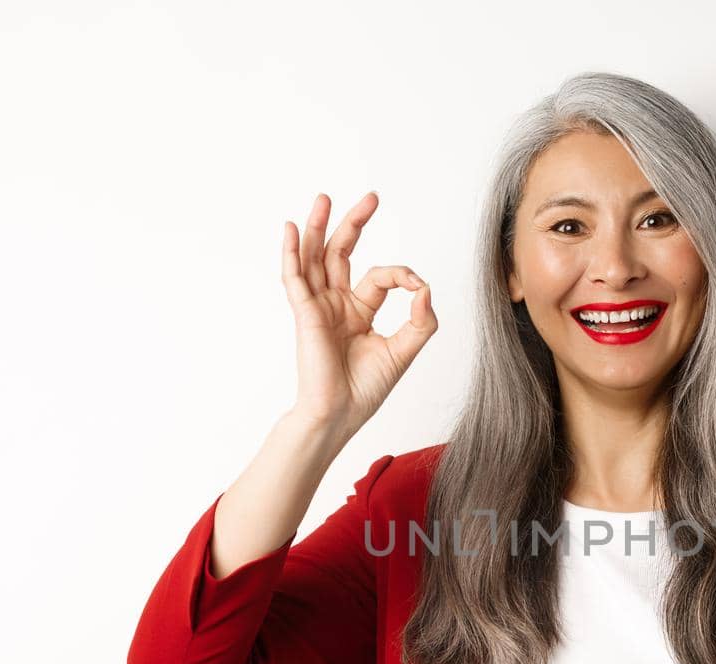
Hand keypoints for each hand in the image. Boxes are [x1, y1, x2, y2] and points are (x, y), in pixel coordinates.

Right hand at [280, 190, 437, 432]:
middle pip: (341, 253)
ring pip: (315, 258)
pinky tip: (289, 229)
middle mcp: (336, 304)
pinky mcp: (305, 314)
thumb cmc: (366, 390)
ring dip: (318, 227)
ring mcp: (318, 307)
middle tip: (370, 198)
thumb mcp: (403, 352)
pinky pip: (294, 278)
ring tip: (323, 199)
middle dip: (354, 224)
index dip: (401, 275)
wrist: (339, 414)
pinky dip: (290, 253)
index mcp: (359, 311)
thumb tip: (426, 288)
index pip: (379, 276)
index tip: (417, 286)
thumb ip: (420, 321)